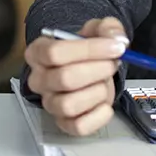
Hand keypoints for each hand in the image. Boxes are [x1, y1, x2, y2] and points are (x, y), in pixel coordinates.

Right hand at [23, 18, 126, 135]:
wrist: (90, 69)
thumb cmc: (87, 51)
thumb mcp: (97, 29)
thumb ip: (108, 28)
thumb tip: (117, 39)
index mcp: (38, 52)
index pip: (55, 52)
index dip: (89, 50)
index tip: (114, 47)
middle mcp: (39, 79)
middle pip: (64, 78)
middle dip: (97, 70)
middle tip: (112, 64)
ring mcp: (49, 103)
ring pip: (68, 105)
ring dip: (96, 92)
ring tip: (104, 83)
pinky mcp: (63, 123)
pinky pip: (78, 127)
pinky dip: (98, 116)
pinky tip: (104, 103)